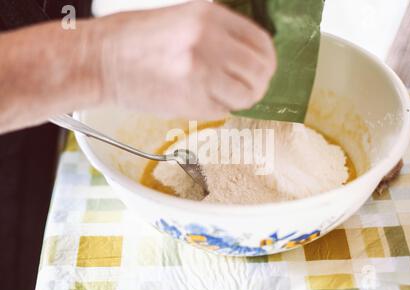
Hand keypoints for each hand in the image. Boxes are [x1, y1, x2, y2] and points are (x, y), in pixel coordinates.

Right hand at [93, 0, 276, 119]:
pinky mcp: (189, 99)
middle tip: (249, 89)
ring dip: (241, 100)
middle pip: (260, 71)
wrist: (100, 60)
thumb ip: (218, 33)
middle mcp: (210, 41)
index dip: (266, 60)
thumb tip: (247, 56)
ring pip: (246, 94)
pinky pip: (222, 110)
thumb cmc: (135, 39)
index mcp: (209, 16)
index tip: (262, 70)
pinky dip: (218, 109)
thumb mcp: (182, 19)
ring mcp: (201, 71)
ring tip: (226, 97)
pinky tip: (202, 101)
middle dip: (259, 84)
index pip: (261, 42)